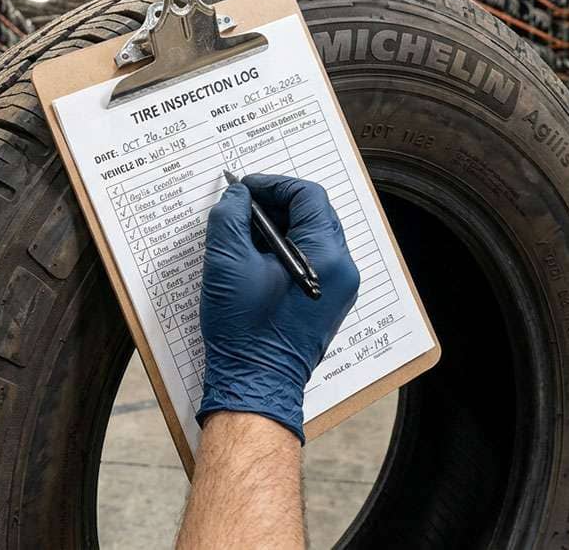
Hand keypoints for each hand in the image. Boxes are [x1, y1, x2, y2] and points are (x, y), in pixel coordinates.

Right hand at [197, 174, 360, 442]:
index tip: (244, 188)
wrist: (256, 384)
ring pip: (313, 237)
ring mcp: (338, 289)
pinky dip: (287, 250)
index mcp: (326, 255)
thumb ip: (230, 217)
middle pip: (315, 214)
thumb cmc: (244, 330)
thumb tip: (237, 195)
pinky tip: (256, 258)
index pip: (308, 196)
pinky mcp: (327, 303)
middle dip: (277, 204)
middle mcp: (342, 269)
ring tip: (244, 233)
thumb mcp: (227, 264)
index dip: (273, 185)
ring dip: (281, 227)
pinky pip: (313, 261)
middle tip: (243, 206)